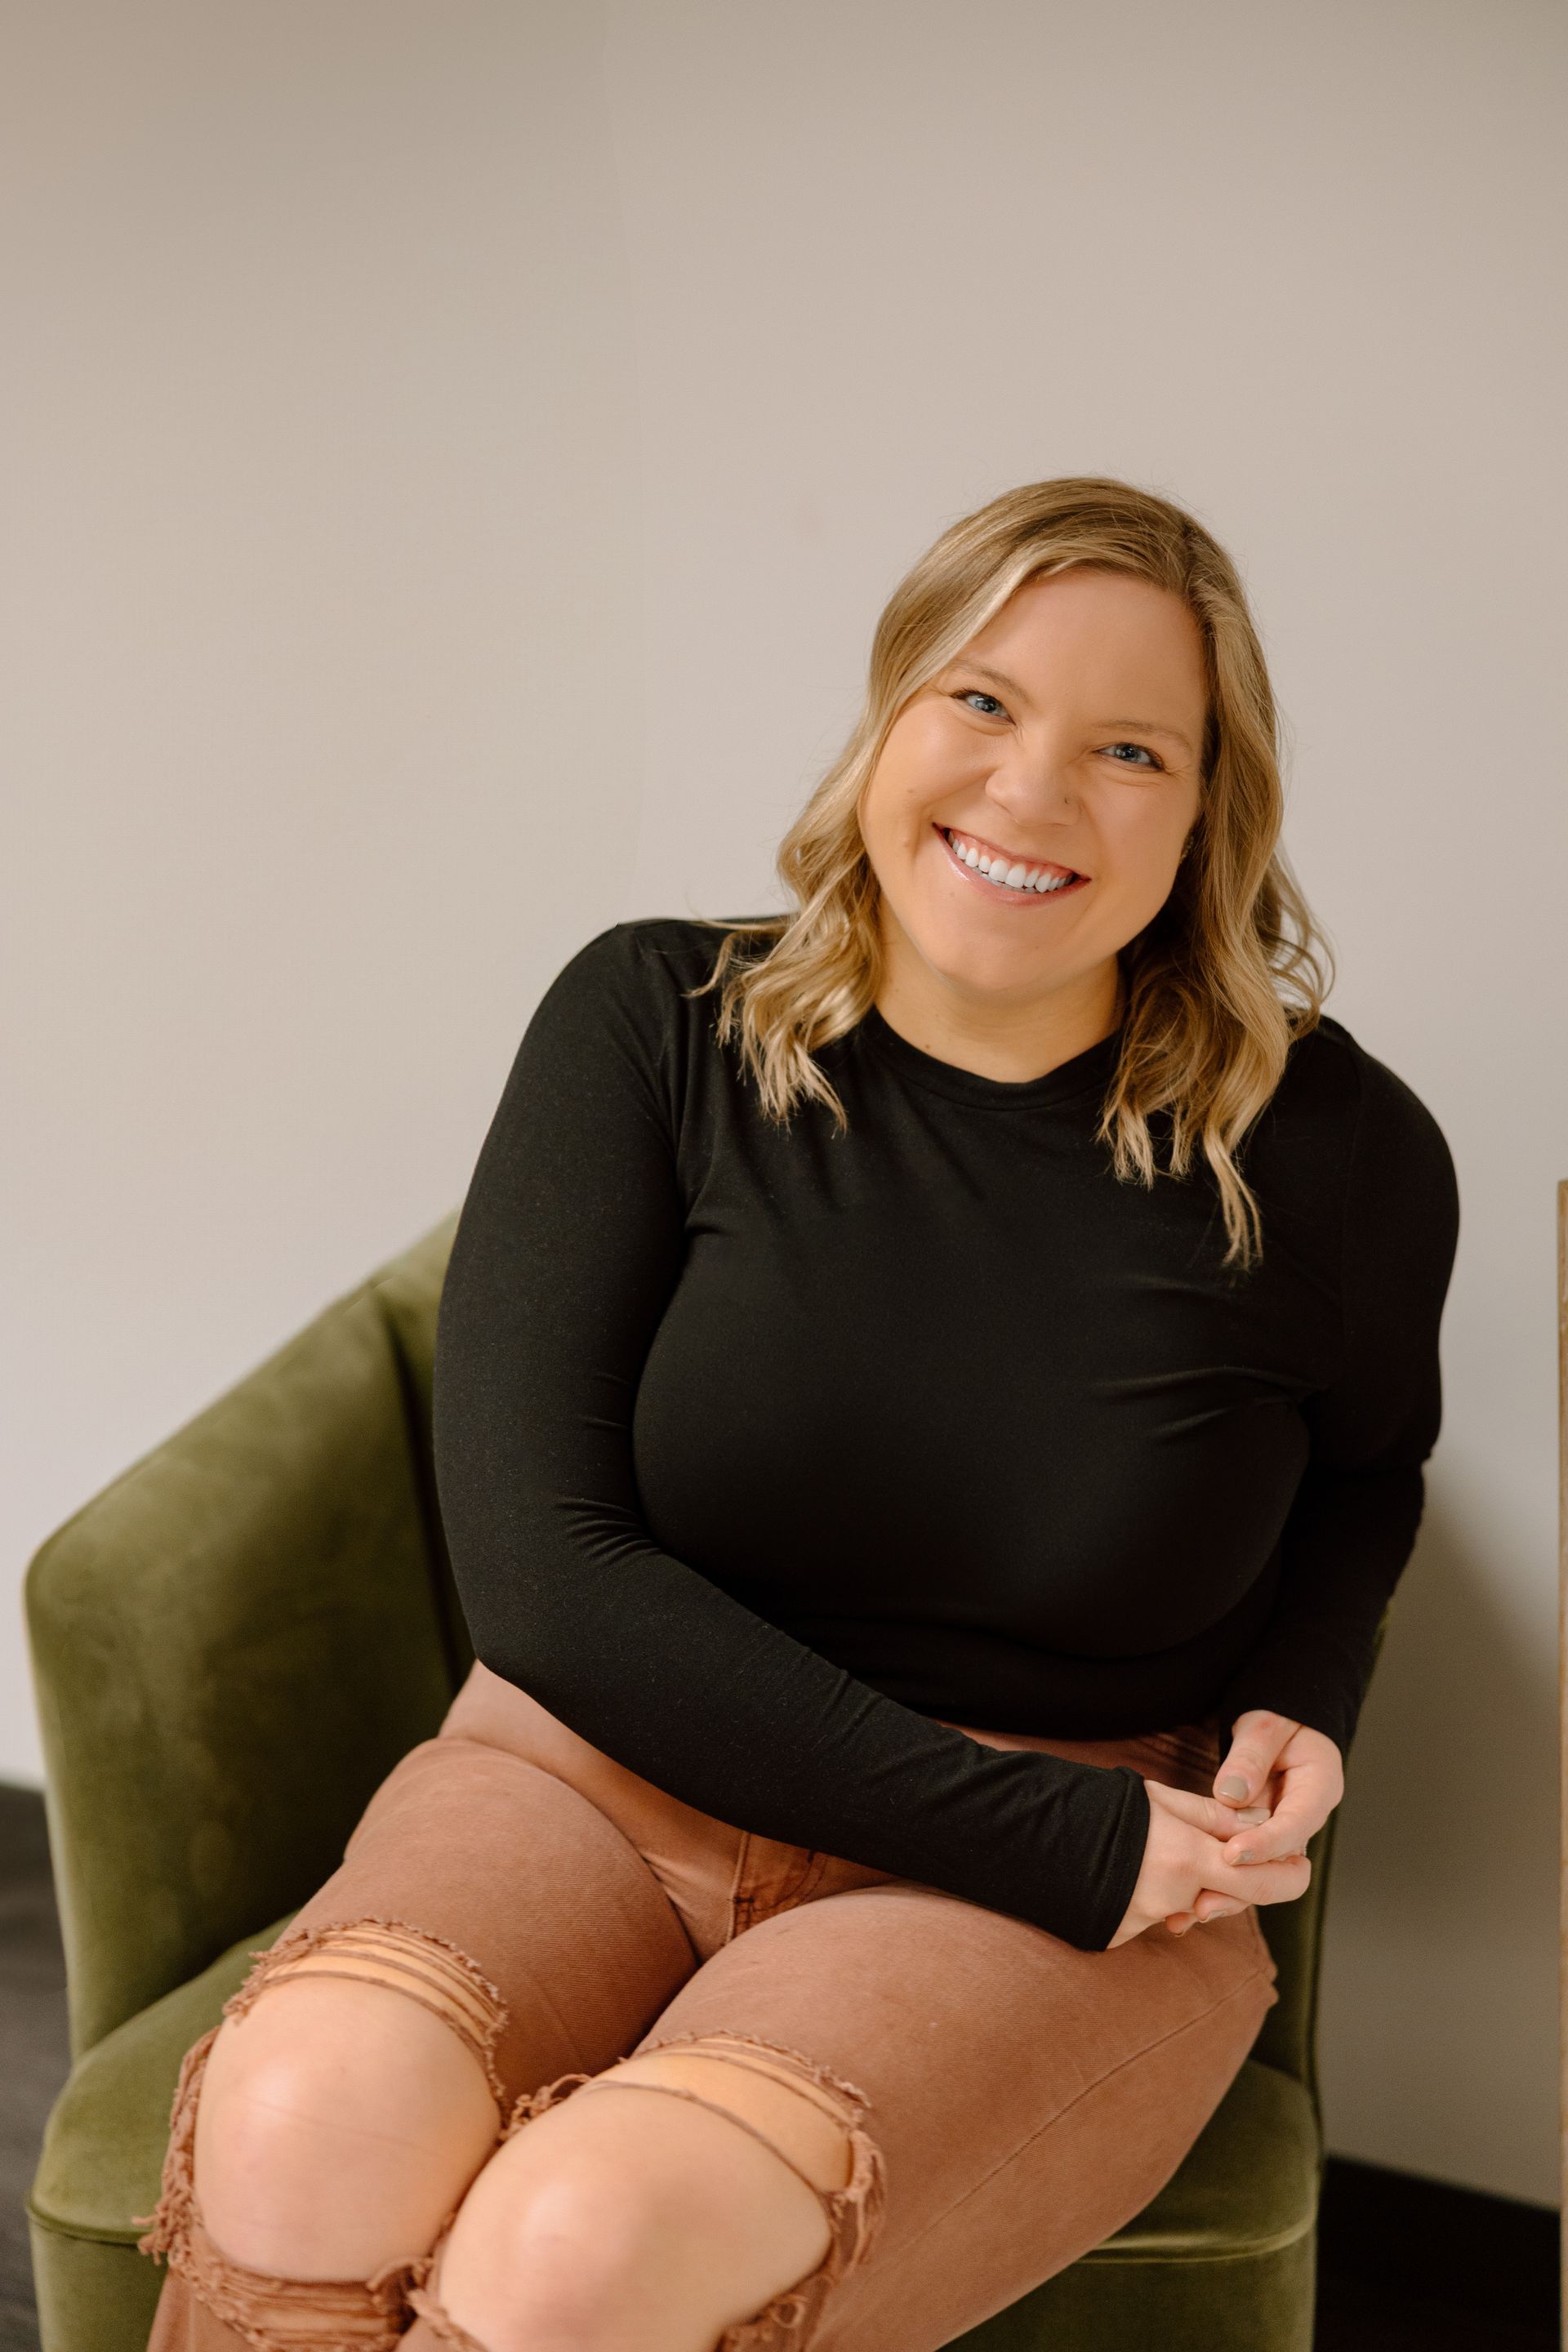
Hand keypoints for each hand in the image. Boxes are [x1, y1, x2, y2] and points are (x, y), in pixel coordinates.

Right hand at [1108, 1779, 1310, 1947]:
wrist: (1031, 1835)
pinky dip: (1151, 1899)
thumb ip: (1217, 1818)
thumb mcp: (1162, 1800)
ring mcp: (1145, 1923)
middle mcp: (1173, 1899)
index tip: (1299, 1862)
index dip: (1291, 1875)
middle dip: (1231, 1876)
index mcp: (1189, 1859)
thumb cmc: (1101, 1808)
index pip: (1266, 1883)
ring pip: (1189, 1908)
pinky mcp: (1121, 1936)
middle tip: (1221, 1848)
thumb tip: (1264, 1823)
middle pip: (1228, 1898)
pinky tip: (1126, 1872)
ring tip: (1151, 1852)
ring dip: (1186, 1887)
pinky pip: (1154, 1918)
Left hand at [1161, 1709, 1343, 1934]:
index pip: (1296, 1825)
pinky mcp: (1257, 1839)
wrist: (1281, 1726)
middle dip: (1243, 1885)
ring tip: (1188, 1914)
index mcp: (1319, 1789)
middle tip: (1205, 1902)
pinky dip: (1214, 1881)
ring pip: (1258, 1873)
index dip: (1265, 1846)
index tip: (1230, 1855)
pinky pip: (1239, 1864)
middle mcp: (1303, 1819)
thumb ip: (1251, 1756)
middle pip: (1279, 1864)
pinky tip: (1183, 1906)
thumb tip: (1231, 1795)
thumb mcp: (1267, 1724)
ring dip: (1225, 1893)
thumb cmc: (1279, 1718)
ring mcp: (1280, 1832)